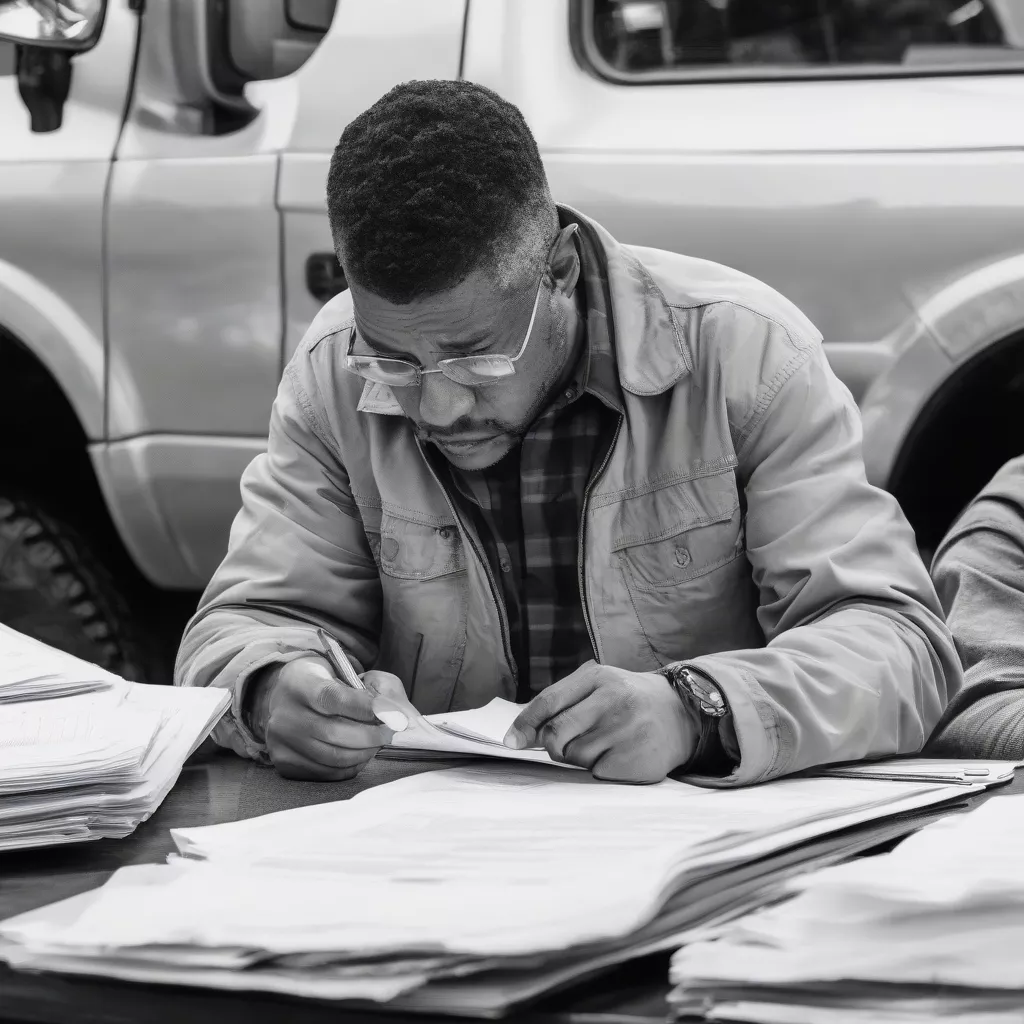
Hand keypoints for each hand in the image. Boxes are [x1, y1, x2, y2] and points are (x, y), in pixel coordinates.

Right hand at [251, 657, 405, 780]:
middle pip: (333, 732)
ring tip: (377, 740)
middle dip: (371, 734)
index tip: (392, 715)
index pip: (332, 697)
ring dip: (365, 751)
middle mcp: (283, 712)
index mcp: (298, 681)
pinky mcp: (285, 763)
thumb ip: (379, 688)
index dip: (365, 708)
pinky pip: (327, 772)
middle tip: (391, 730)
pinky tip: (360, 752)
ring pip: (333, 756)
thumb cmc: (326, 682)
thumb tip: (398, 715)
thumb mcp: (352, 670)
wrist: (290, 697)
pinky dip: (351, 765)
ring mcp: (281, 741)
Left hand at [503, 661, 697, 782]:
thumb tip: (522, 734)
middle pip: (557, 734)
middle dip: (552, 745)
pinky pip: (597, 774)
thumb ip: (561, 702)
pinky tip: (619, 755)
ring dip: (580, 757)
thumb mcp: (598, 686)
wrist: (681, 714)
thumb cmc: (627, 701)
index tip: (511, 742)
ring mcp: (628, 731)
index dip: (525, 724)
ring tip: (604, 744)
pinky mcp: (637, 760)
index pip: (549, 702)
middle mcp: (614, 701)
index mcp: (599, 677)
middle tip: (565, 746)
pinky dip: (601, 769)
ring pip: (575, 757)